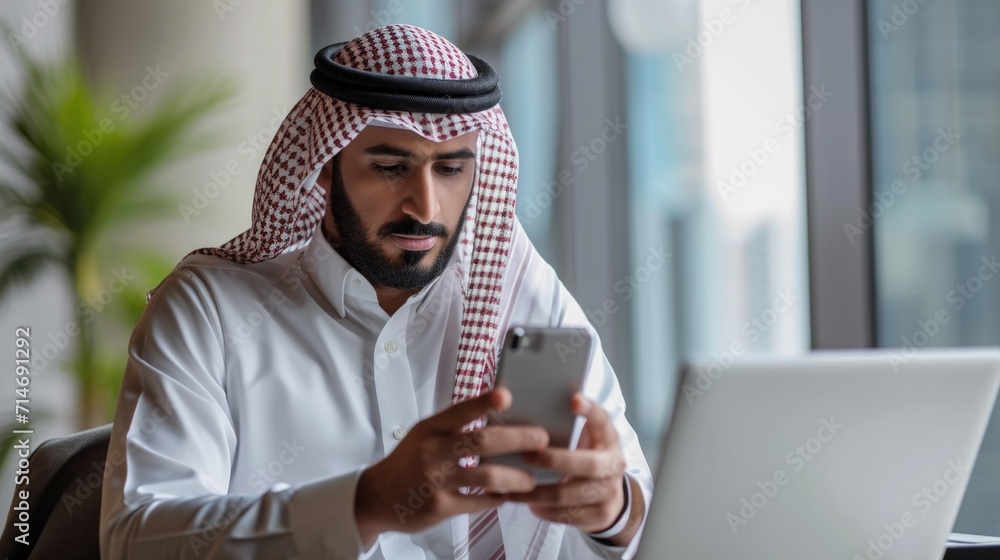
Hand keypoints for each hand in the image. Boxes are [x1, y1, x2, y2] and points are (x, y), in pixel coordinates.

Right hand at [354, 387, 549, 546]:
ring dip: (515, 477)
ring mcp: (435, 480)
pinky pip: (477, 502)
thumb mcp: (424, 434)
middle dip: (518, 439)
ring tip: (531, 479)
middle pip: (482, 441)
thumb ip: (454, 424)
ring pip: (486, 475)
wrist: (377, 496)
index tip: (506, 395)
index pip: (460, 410)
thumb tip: (496, 410)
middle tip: (541, 439)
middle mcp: (432, 451)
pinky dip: (496, 498)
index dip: (484, 402)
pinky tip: (507, 496)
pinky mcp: (439, 507)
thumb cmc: (409, 460)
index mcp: (430, 428)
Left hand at [509, 393, 643, 545]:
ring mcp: (609, 492)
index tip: (573, 399)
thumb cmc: (586, 457)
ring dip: (537, 492)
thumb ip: (568, 427)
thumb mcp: (585, 439)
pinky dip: (543, 510)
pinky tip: (527, 503)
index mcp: (609, 439)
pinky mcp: (600, 515)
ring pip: (569, 495)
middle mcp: (613, 464)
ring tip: (512, 488)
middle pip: (586, 464)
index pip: (603, 420)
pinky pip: (567, 515)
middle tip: (526, 455)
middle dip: (553, 460)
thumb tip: (530, 408)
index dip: (590, 409)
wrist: (611, 496)